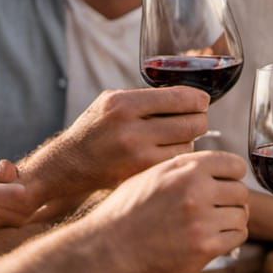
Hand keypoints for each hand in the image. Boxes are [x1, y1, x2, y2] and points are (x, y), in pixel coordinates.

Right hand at [20, 87, 209, 203]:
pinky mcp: (142, 175)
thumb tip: (192, 97)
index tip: (203, 102)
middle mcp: (130, 130)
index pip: (181, 98)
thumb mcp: (114, 102)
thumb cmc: (97, 128)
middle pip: (191, 124)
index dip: (199, 100)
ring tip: (177, 136)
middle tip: (198, 119)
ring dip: (189, 140)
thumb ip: (148, 97)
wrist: (70, 164)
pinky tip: (168, 152)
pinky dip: (179, 157)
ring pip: (189, 146)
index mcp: (124, 104)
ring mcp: (137, 156)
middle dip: (200, 120)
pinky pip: (176, 162)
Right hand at [87, 151, 248, 272]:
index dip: (232, 175)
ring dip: (230, 220)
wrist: (108, 248)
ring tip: (210, 224)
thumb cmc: (127, 211)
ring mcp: (202, 221)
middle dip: (231, 199)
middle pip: (241, 191)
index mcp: (185, 168)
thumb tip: (220, 168)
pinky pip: (237, 236)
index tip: (227, 183)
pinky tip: (210, 237)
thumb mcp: (153, 173)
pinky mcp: (204, 248)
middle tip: (215, 208)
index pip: (235, 165)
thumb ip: (187, 168)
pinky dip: (228, 238)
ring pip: (241, 215)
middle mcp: (196, 191)